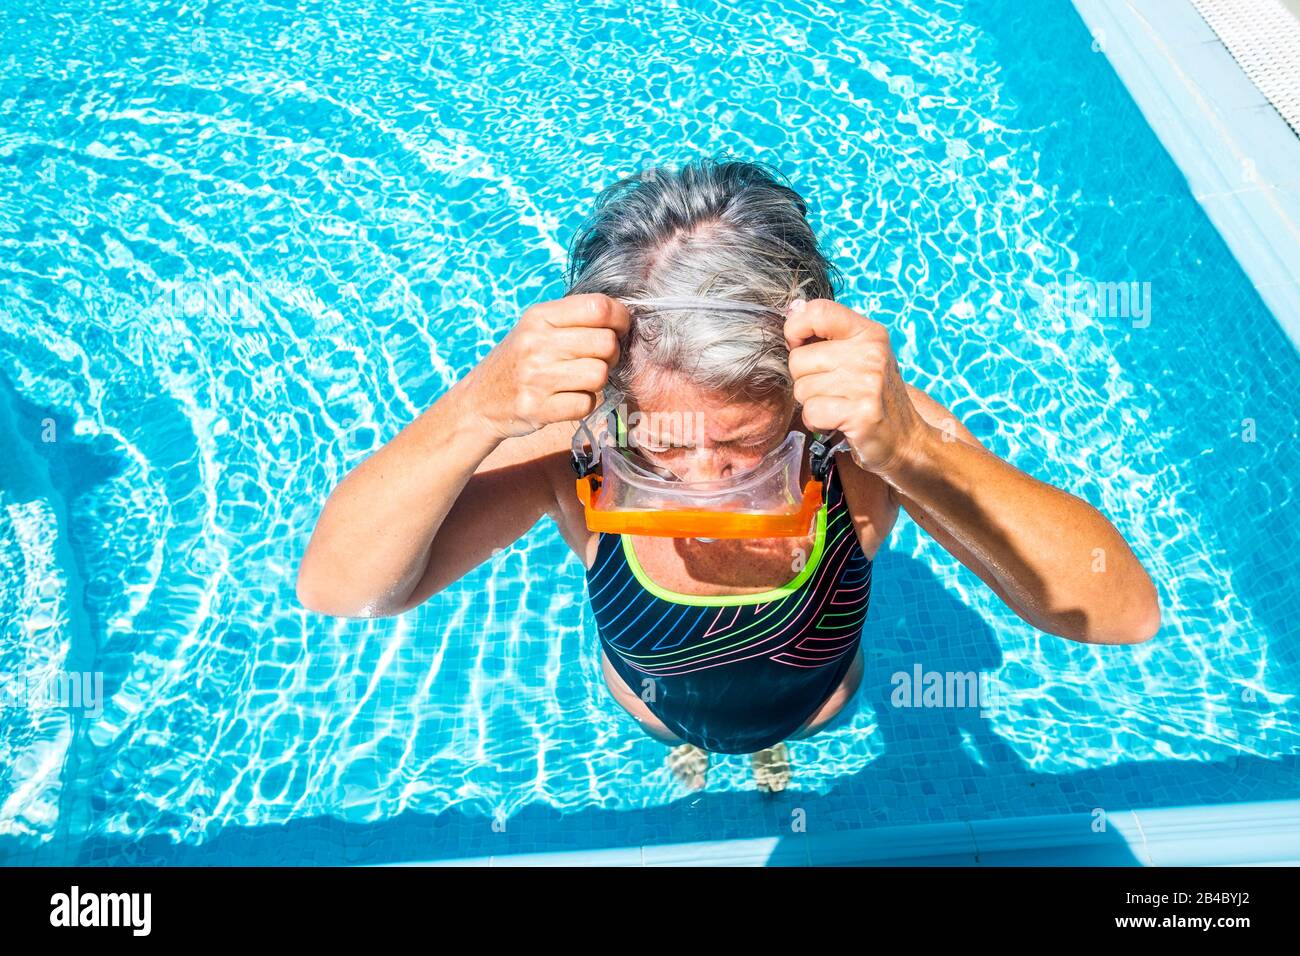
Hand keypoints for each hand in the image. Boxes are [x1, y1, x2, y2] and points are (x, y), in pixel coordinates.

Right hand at [464, 294, 628, 439]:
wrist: (480, 401)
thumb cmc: (519, 360)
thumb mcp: (536, 328)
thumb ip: (574, 318)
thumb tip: (623, 315)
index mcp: (539, 317)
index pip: (598, 307)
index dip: (621, 318)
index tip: (620, 329)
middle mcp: (535, 343)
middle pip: (606, 343)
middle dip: (611, 354)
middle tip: (598, 360)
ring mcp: (535, 377)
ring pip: (599, 375)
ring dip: (598, 381)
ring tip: (581, 380)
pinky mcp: (538, 408)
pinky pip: (586, 404)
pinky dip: (584, 403)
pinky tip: (569, 398)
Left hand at [785, 298, 925, 474]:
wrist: (905, 437)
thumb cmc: (872, 394)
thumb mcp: (858, 355)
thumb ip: (826, 334)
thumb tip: (791, 309)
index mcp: (868, 332)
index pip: (818, 311)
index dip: (796, 329)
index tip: (800, 346)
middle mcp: (870, 353)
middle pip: (798, 359)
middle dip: (804, 379)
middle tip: (829, 389)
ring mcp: (868, 382)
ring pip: (801, 388)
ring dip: (811, 403)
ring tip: (835, 405)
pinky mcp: (862, 412)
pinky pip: (811, 412)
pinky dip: (815, 422)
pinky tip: (834, 421)